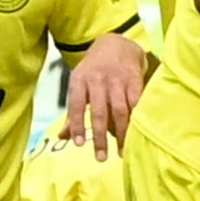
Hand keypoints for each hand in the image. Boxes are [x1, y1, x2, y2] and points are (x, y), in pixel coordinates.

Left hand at [63, 33, 150, 149]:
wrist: (117, 43)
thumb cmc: (94, 69)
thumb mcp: (79, 84)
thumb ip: (72, 112)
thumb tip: (63, 137)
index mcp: (80, 80)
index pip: (76, 105)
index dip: (77, 125)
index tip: (79, 144)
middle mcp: (98, 80)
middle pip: (99, 112)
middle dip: (99, 137)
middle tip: (101, 157)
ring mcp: (118, 80)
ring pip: (119, 110)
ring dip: (121, 133)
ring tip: (121, 151)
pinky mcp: (135, 79)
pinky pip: (136, 102)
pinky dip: (136, 119)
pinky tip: (137, 133)